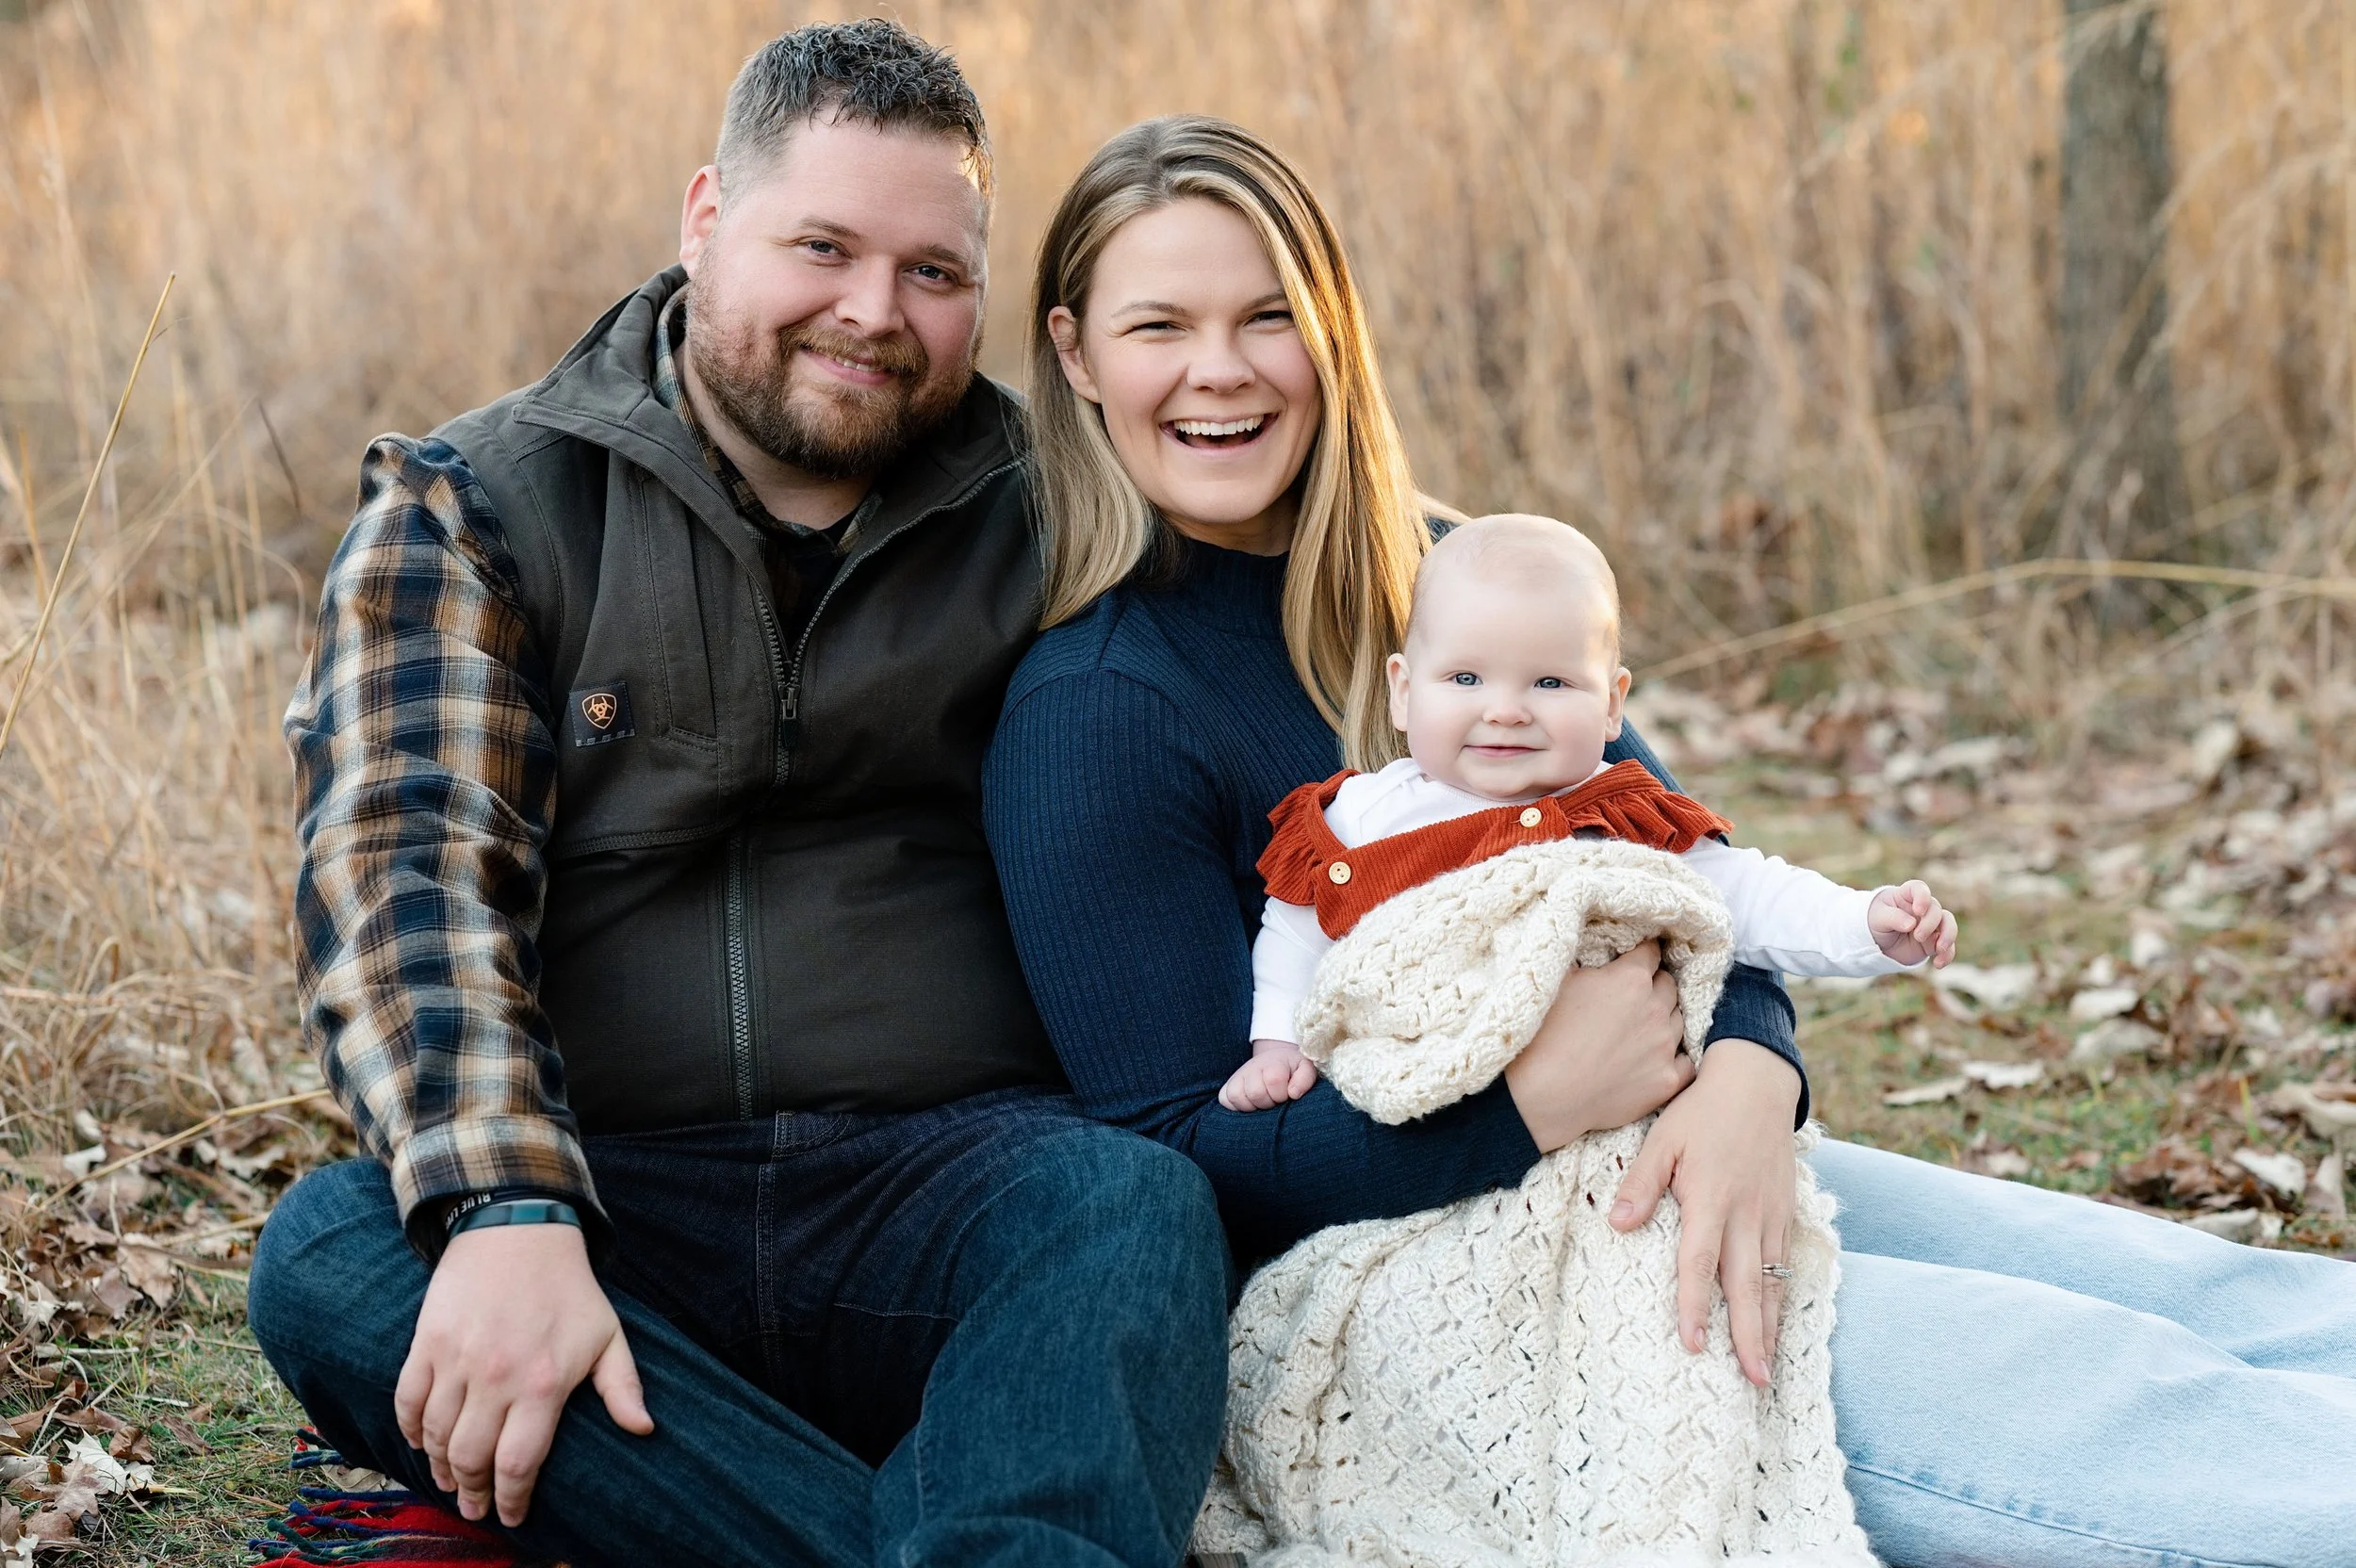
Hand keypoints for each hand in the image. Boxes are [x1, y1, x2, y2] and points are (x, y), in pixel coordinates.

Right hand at [395, 1222, 653, 1527]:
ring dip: (441, 1468)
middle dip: (472, 1494)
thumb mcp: (607, 1335)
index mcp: (543, 1383)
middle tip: (475, 1509)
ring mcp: (456, 1361)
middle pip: (472, 1459)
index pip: (519, 1463)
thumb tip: (645, 1430)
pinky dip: (409, 1430)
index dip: (512, 1500)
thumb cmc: (568, 1289)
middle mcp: (495, 1378)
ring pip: (436, 1436)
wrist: (519, 1229)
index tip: (511, 1517)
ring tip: (451, 1482)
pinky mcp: (427, 1343)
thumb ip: (622, 1387)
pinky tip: (421, 1444)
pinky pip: (406, 1401)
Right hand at [1220, 1040, 1320, 1110]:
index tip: (1287, 1094)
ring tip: (1262, 1103)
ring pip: (1237, 1096)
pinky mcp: (1227, 1086)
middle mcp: (1252, 1067)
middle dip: (1268, 1102)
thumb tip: (1293, 1093)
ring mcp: (1237, 1076)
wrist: (1275, 1061)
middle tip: (1274, 1100)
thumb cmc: (1292, 1070)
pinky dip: (1235, 1106)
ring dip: (1252, 1106)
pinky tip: (1249, 1104)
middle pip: (1256, 1093)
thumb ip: (1305, 1079)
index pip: (1274, 1080)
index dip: (1281, 1093)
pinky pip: (1224, 1099)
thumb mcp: (1305, 1069)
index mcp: (1272, 1062)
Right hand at [1503, 940, 1693, 1152]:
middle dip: (1653, 987)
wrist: (1546, 1094)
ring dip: (1662, 1021)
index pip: (1651, 952)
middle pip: (1668, 985)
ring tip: (1637, 1032)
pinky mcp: (1668, 1080)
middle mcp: (1655, 1008)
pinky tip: (1656, 1059)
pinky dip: (1674, 1057)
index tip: (1636, 960)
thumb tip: (1600, 965)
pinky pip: (1687, 1061)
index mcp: (1630, 978)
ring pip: (1679, 1020)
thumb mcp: (1560, 983)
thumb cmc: (1544, 1036)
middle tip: (1632, 999)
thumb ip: (1591, 968)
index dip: (1641, 955)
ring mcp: (1665, 1045)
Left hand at [1608, 1038, 1800, 1387]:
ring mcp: (1771, 1216)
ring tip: (1767, 1372)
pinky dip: (1782, 1300)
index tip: (1691, 1345)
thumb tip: (1617, 1225)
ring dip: (1769, 1329)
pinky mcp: (1785, 1212)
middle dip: (1749, 1338)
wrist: (1757, 1082)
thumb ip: (1641, 1184)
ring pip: (1771, 1283)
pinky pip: (1784, 1265)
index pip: (1699, 1263)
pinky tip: (1777, 1326)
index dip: (1694, 1306)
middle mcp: (1746, 1215)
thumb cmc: (1702, 1112)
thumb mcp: (1663, 1139)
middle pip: (1746, 1287)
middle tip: (1752, 1382)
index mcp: (1711, 1199)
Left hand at [1869, 879, 1956, 966]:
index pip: (1919, 889)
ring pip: (1949, 925)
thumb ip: (1893, 918)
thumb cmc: (1875, 922)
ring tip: (1939, 949)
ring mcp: (1930, 925)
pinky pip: (1948, 947)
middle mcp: (1922, 908)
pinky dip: (1947, 955)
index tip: (1918, 910)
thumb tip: (1911, 924)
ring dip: (1948, 936)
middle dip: (1930, 923)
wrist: (1876, 943)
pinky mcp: (1933, 942)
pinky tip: (1938, 964)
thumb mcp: (1877, 918)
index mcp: (1906, 896)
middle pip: (1936, 910)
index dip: (1923, 897)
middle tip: (1918, 936)